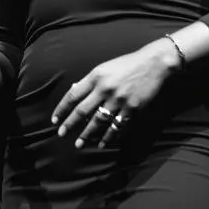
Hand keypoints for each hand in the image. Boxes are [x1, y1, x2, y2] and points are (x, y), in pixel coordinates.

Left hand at [51, 39, 180, 148]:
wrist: (153, 64)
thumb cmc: (127, 65)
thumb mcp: (104, 68)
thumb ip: (89, 81)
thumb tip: (73, 92)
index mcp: (95, 77)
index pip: (73, 95)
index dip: (62, 108)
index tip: (54, 120)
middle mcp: (105, 89)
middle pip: (83, 111)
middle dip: (70, 124)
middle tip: (61, 135)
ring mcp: (119, 100)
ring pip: (99, 121)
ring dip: (88, 134)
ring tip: (80, 144)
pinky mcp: (132, 108)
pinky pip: (117, 126)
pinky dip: (109, 136)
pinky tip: (102, 143)